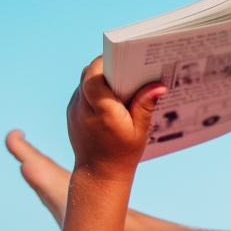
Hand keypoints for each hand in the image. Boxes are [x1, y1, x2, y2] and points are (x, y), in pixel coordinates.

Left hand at [65, 57, 162, 176]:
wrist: (98, 173)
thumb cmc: (123, 153)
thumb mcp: (140, 131)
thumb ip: (145, 105)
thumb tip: (158, 85)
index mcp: (102, 112)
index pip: (95, 76)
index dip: (106, 62)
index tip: (123, 58)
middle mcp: (83, 108)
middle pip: (88, 73)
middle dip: (106, 66)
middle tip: (126, 66)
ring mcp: (74, 110)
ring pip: (83, 80)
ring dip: (99, 76)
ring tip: (120, 80)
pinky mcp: (72, 112)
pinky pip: (81, 91)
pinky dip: (94, 88)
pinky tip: (111, 94)